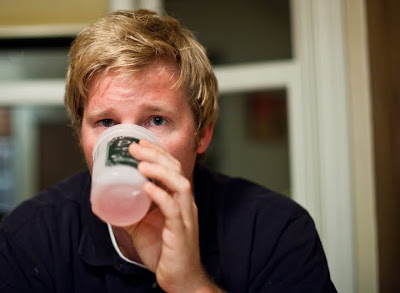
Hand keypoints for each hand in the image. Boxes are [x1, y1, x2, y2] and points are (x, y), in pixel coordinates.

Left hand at [120, 139, 221, 292]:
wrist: (180, 278)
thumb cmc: (163, 251)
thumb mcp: (141, 227)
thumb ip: (128, 213)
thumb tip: (103, 202)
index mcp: (177, 199)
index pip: (172, 168)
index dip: (157, 153)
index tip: (139, 143)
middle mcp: (184, 203)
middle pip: (176, 170)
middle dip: (156, 155)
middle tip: (135, 147)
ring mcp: (185, 216)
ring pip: (179, 184)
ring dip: (160, 171)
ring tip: (141, 163)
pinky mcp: (181, 231)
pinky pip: (173, 209)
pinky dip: (160, 195)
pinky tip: (147, 187)